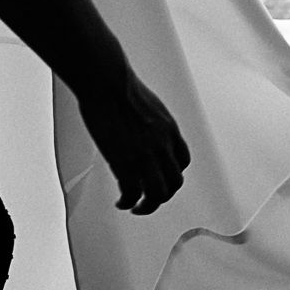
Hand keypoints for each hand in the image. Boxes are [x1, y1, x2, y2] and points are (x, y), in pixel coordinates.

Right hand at [77, 66, 191, 215]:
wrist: (107, 82)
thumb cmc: (119, 85)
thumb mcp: (148, 104)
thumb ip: (150, 122)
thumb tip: (140, 129)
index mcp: (169, 129)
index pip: (183, 160)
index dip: (173, 173)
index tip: (161, 177)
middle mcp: (162, 144)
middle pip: (174, 182)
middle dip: (163, 195)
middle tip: (150, 200)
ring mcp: (144, 154)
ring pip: (158, 193)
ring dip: (148, 206)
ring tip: (137, 208)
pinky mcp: (124, 161)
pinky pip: (132, 193)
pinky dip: (128, 203)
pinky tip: (122, 203)